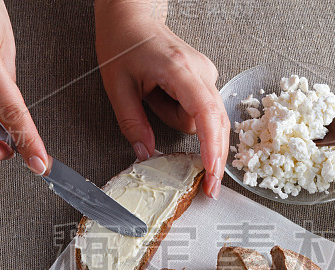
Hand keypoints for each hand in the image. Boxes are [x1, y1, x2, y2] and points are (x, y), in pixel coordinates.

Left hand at [95, 0, 229, 197]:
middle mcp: (200, 71)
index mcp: (178, 69)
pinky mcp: (205, 80)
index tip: (211, 172)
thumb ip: (132, 123)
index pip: (204, 113)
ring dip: (178, 121)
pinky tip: (162, 98)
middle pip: (217, 123)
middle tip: (208, 187)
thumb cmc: (123, 43)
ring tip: (151, 99)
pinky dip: (182, 114)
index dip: (212, 146)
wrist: (132, 17)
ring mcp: (206, 74)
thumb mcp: (117, 86)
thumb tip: (145, 155)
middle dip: (211, 154)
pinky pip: (200, 112)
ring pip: (204, 120)